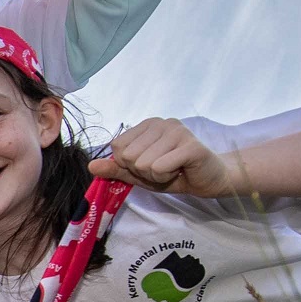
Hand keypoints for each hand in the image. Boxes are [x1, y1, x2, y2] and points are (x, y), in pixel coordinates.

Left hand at [89, 117, 232, 197]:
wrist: (208, 179)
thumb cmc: (174, 173)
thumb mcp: (139, 174)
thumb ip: (116, 169)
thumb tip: (91, 166)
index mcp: (147, 125)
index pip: (118, 148)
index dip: (130, 165)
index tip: (150, 165)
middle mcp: (161, 122)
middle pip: (129, 157)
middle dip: (144, 172)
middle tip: (163, 169)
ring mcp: (177, 131)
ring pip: (144, 165)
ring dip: (156, 176)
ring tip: (172, 170)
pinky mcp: (190, 146)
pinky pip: (159, 168)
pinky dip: (166, 177)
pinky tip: (180, 171)